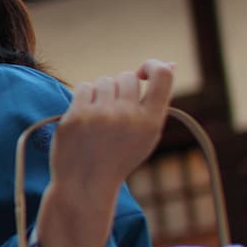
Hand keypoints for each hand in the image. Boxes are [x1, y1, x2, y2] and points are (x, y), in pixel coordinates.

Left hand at [36, 60, 174, 246]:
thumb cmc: (119, 156)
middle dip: (121, 87)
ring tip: (100, 116)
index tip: (144, 72)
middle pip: (127, 77)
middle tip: (116, 108)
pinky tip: (86, 116)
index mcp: (151, 122)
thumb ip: (156, 101)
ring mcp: (100, 115)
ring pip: (104, 81)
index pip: (162, 76)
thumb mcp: (146, 134)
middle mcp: (128, 116)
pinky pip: (84, 87)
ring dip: (102, 93)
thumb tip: (170, 63)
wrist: (86, 183)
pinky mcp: (76, 116)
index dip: (154, 65)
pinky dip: (85, 98)